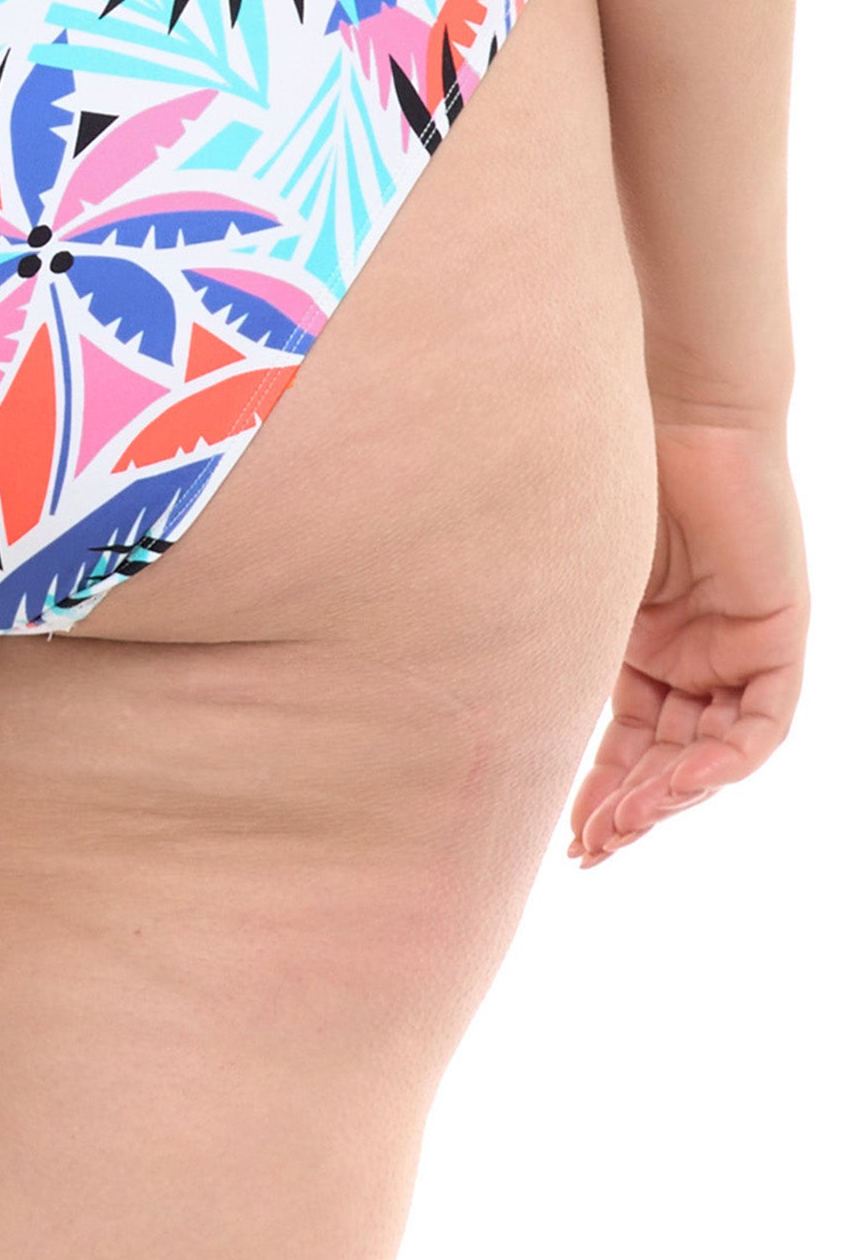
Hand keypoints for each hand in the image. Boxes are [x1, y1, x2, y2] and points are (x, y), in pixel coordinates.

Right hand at [570, 417, 806, 866]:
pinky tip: (683, 781)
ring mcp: (738, 649)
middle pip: (670, 760)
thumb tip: (481, 708)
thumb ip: (554, 646)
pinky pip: (762, 723)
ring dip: (673, 796)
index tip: (570, 843)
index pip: (629, 743)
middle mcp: (695, 657)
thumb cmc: (607, 478)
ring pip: (714, 753)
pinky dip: (726, 758)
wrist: (673, 412)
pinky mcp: (778, 636)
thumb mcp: (575, 585)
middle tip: (593, 847)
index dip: (602, 796)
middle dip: (633, 810)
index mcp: (644, 646)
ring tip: (628, 824)